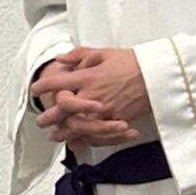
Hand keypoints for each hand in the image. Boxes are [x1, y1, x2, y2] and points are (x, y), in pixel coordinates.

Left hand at [32, 47, 154, 150]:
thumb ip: (81, 55)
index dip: (43, 86)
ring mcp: (104, 111)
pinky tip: (77, 142)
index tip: (35, 88)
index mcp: (88, 76)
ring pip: (76, 126)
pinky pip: (96, 135)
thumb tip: (61, 59)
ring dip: (63, 132)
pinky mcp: (116, 122)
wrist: (160, 76)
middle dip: (49, 116)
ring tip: (55, 135)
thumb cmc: (134, 62)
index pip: (58, 82)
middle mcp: (93, 95)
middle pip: (63, 110)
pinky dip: (84, 140)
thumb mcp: (105, 53)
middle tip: (41, 120)